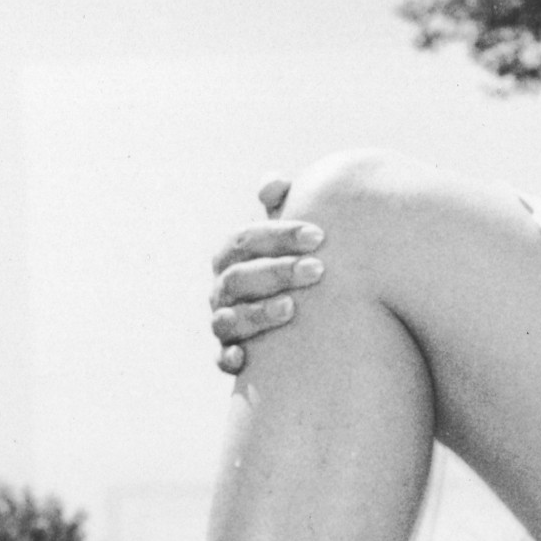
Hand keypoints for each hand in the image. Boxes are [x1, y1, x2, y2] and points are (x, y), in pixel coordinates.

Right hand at [210, 177, 324, 373]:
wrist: (298, 322)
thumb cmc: (294, 267)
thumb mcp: (288, 238)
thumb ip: (282, 208)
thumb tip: (273, 182)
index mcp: (232, 256)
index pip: (245, 239)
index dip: (279, 235)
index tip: (319, 235)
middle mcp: (222, 288)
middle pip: (238, 277)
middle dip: (277, 272)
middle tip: (319, 269)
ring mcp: (223, 322)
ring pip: (229, 319)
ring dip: (258, 313)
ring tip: (292, 309)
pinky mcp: (228, 355)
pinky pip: (222, 359)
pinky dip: (229, 358)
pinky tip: (245, 358)